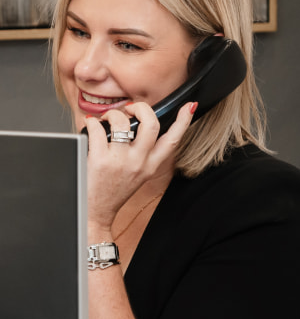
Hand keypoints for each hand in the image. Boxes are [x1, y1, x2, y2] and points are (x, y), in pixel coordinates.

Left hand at [85, 101, 196, 235]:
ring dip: (113, 114)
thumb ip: (144, 153)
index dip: (183, 121)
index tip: (189, 106)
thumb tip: (140, 124)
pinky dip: (92, 122)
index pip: (173, 141)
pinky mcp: (99, 160)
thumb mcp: (138, 174)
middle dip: (141, 107)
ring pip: (122, 122)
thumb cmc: (114, 190)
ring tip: (106, 119)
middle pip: (151, 124)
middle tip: (130, 109)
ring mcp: (120, 161)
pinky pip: (97, 128)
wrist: (95, 211)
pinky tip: (91, 126)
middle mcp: (139, 163)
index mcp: (151, 166)